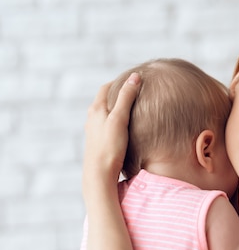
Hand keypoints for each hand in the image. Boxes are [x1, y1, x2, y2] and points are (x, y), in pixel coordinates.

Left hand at [83, 73, 140, 191]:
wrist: (99, 173)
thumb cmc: (110, 146)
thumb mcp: (120, 118)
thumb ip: (127, 97)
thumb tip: (135, 76)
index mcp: (96, 109)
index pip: (106, 87)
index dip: (119, 81)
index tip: (133, 79)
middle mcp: (92, 118)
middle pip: (105, 99)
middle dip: (118, 93)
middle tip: (135, 91)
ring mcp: (94, 130)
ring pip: (105, 113)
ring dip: (117, 108)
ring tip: (132, 108)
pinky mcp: (98, 141)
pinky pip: (107, 125)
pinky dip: (116, 120)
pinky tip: (125, 127)